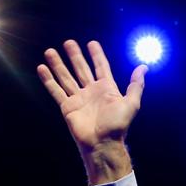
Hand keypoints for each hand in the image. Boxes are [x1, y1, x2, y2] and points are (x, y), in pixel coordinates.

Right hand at [36, 39, 146, 183]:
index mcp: (106, 89)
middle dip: (75, 56)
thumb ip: (136, 85)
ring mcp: (78, 99)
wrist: (102, 143)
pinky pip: (56, 91)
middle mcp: (91, 92)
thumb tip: (144, 67)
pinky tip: (42, 68)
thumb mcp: (131, 103)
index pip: (101, 67)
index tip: (92, 43)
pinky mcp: (67, 107)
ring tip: (50, 51)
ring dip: (58, 64)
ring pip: (66, 77)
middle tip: (68, 42)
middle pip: (81, 69)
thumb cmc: (118, 126)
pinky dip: (48, 80)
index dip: (97, 55)